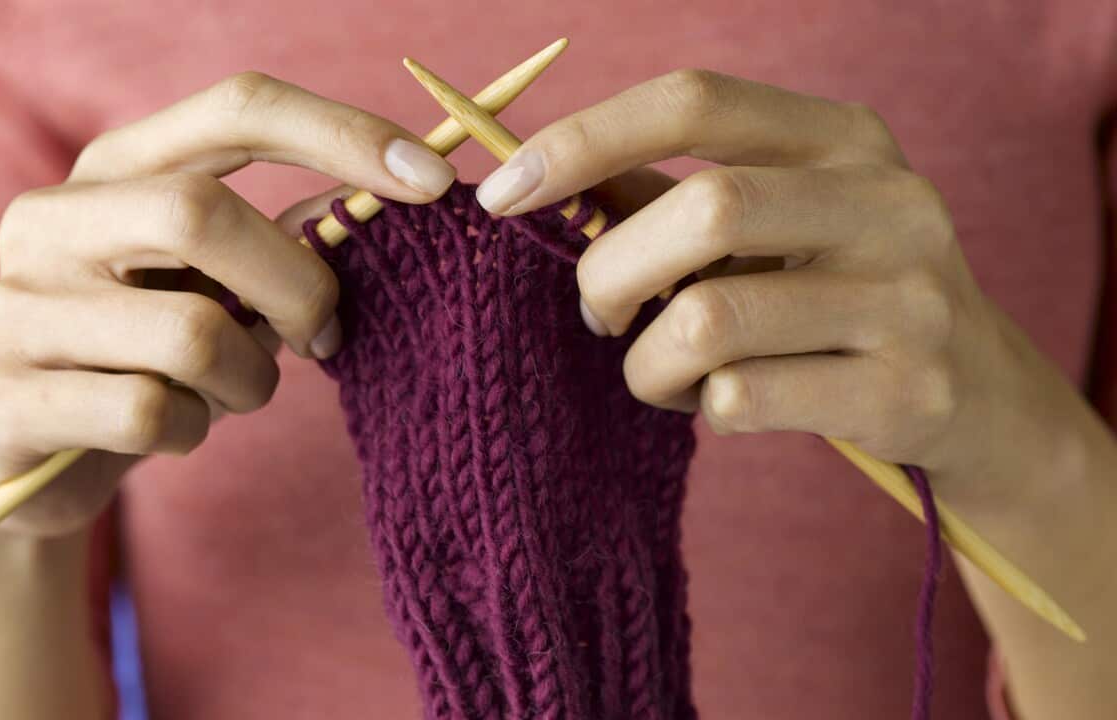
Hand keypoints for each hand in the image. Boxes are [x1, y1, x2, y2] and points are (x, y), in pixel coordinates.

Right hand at [0, 72, 455, 536]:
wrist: (32, 456)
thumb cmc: (150, 355)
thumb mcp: (218, 285)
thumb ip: (284, 239)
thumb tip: (393, 197)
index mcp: (113, 169)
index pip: (235, 109)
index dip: (340, 133)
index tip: (431, 179)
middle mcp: (48, 219)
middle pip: (199, 211)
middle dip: (297, 285)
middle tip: (325, 336)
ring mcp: (14, 307)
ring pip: (189, 334)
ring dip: (249, 380)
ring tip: (233, 392)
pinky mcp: (0, 400)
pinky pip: (149, 415)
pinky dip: (192, 431)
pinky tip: (172, 430)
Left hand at [475, 69, 1038, 487]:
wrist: (971, 390)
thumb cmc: (831, 294)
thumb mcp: (772, 224)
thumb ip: (665, 198)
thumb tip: (536, 183)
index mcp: (843, 137)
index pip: (696, 101)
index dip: (585, 138)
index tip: (502, 192)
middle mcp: (888, 202)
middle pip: (703, 210)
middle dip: (609, 273)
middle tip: (597, 314)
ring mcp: (908, 299)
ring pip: (710, 323)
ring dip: (647, 362)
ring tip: (658, 372)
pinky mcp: (904, 391)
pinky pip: (741, 401)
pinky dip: (699, 408)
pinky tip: (718, 404)